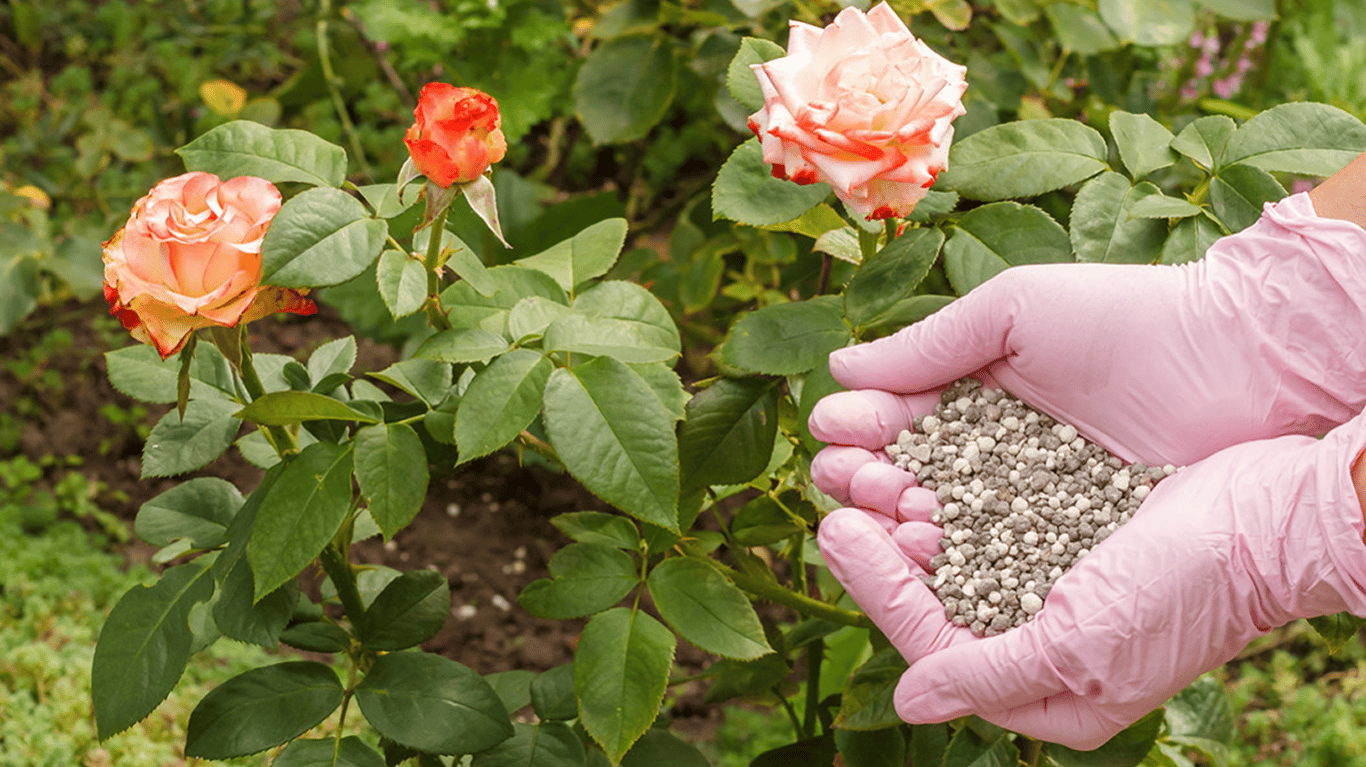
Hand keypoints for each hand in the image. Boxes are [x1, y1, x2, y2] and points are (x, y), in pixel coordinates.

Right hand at [809, 191, 1365, 507]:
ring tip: (877, 508)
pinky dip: (954, 554)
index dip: (857, 427)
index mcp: (973, 392)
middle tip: (849, 475)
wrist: (1237, 360)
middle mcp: (991, 453)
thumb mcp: (1014, 312)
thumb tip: (838, 369)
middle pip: (905, 475)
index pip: (895, 418)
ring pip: (941, 521)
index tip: (831, 428)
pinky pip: (995, 557)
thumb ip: (927, 346)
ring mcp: (1026, 504)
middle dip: (863, 476)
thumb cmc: (1126, 319)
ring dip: (895, 517)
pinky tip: (924, 544)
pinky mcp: (1065, 546)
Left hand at [816, 409, 1365, 748]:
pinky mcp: (1066, 528)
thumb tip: (908, 702)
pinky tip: (921, 453)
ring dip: (909, 503)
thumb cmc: (1185, 593)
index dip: (875, 586)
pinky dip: (952, 484)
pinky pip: (989, 511)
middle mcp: (1039, 639)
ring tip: (870, 463)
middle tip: (839, 485)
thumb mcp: (1080, 652)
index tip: (836, 529)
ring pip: (953, 546)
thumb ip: (988, 675)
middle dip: (883, 541)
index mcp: (1042, 688)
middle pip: (933, 592)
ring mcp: (1052, 581)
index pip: (929, 640)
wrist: (1273, 518)